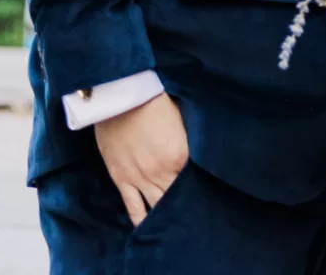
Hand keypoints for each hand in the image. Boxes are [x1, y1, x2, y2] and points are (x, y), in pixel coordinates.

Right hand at [94, 93, 188, 226]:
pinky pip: (133, 208)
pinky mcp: (122, 179)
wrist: (120, 95)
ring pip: (156, 207)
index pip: (193, 179)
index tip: (205, 194)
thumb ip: (188, 138)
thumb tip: (197, 150)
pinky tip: (148, 230)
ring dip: (165, 216)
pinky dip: (141, 220)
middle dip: (184, 205)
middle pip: (176, 197)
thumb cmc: (152, 99)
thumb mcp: (180, 116)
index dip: (198, 186)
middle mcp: (161, 172)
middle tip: (191, 216)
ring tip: (174, 228)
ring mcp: (140, 178)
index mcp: (179, 155)